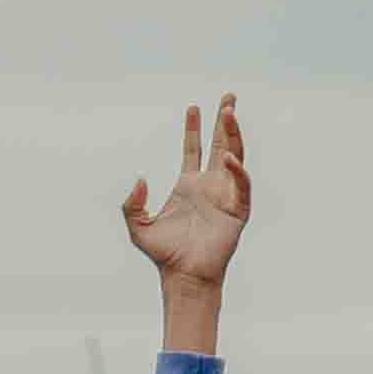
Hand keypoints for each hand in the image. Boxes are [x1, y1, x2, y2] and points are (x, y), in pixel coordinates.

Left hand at [120, 97, 250, 291]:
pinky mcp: (237, 210)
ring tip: (229, 112)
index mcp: (188, 186)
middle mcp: (209, 186)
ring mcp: (225, 196)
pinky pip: (241, 185)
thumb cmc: (164, 255)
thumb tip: (140, 179)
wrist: (183, 276)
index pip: (193, 150)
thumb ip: (131, 204)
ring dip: (233, 135)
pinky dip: (237, 170)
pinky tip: (228, 157)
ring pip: (234, 157)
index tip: (193, 107)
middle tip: (228, 96)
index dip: (193, 128)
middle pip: (219, 145)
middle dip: (224, 121)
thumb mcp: (137, 227)